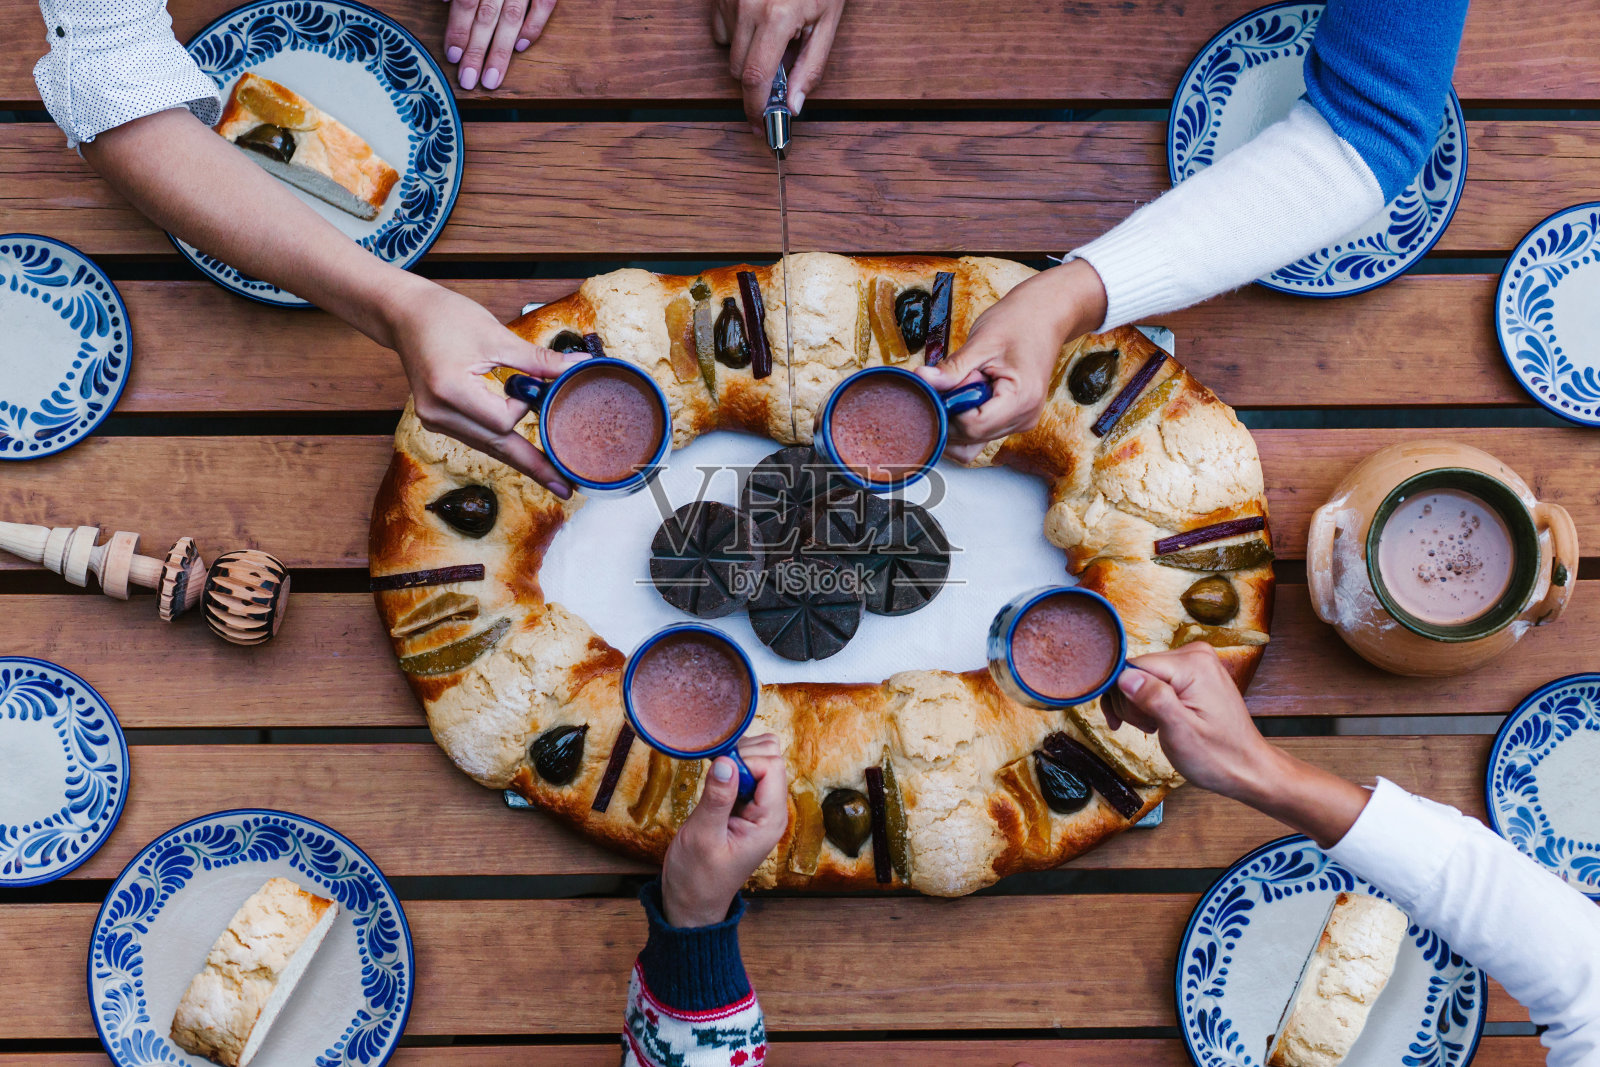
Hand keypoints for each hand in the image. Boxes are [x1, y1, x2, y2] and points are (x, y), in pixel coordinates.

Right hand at [383, 277, 575, 497]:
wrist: (405, 315)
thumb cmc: (445, 317)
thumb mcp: (496, 335)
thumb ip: (538, 360)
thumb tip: (578, 366)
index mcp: (449, 390)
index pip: (502, 421)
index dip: (525, 408)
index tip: (536, 387)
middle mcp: (438, 413)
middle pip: (497, 447)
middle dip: (534, 466)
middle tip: (566, 488)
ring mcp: (435, 420)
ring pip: (488, 446)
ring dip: (519, 455)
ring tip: (551, 475)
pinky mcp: (439, 420)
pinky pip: (477, 437)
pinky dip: (501, 440)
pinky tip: (524, 450)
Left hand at [443, 0, 558, 90]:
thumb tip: (443, 3)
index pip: (466, 2)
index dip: (458, 29)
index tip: (452, 56)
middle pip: (486, 17)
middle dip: (476, 51)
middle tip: (468, 80)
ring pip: (512, 18)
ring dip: (500, 51)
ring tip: (491, 79)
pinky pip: (544, 5)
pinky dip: (533, 27)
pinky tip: (521, 47)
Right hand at [661, 733, 788, 928]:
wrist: (692, 901)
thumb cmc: (698, 877)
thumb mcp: (702, 837)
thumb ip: (717, 798)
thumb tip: (726, 761)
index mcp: (769, 820)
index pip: (772, 767)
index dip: (745, 761)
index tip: (719, 772)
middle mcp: (770, 810)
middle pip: (771, 757)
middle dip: (742, 755)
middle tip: (715, 773)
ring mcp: (759, 806)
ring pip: (760, 759)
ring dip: (736, 758)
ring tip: (713, 777)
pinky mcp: (744, 805)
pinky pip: (746, 771)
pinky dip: (730, 766)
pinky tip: (713, 779)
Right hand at [712, 0, 845, 128]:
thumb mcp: (827, 20)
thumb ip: (811, 66)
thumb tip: (793, 105)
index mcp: (777, 17)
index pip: (755, 79)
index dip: (755, 108)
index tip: (759, 126)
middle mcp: (747, 7)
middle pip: (738, 70)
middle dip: (757, 79)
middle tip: (781, 67)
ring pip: (729, 49)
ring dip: (748, 51)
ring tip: (774, 28)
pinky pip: (721, 26)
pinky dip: (738, 29)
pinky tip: (757, 14)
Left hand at [916, 259, 1107, 462]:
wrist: (1045, 314)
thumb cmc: (1019, 322)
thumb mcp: (982, 342)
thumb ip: (952, 368)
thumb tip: (922, 381)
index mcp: (1021, 400)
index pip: (972, 426)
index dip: (948, 410)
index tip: (939, 387)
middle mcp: (1023, 418)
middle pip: (970, 437)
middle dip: (950, 414)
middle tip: (951, 381)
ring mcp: (1019, 422)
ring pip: (973, 440)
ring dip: (957, 417)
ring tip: (963, 383)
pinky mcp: (1012, 419)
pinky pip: (981, 431)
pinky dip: (965, 416)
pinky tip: (967, 390)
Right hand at [1108, 644, 1369, 846]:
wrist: (1247, 768)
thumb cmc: (1217, 756)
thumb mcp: (1180, 732)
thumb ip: (1153, 698)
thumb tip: (1124, 676)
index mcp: (1192, 664)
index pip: (1133, 666)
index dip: (1122, 695)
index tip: (1122, 723)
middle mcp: (1194, 654)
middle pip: (1137, 669)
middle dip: (1132, 702)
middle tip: (1147, 728)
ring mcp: (1196, 662)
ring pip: (1143, 675)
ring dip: (1140, 704)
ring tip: (1156, 727)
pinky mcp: (1194, 673)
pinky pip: (1157, 680)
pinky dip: (1150, 701)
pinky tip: (1157, 720)